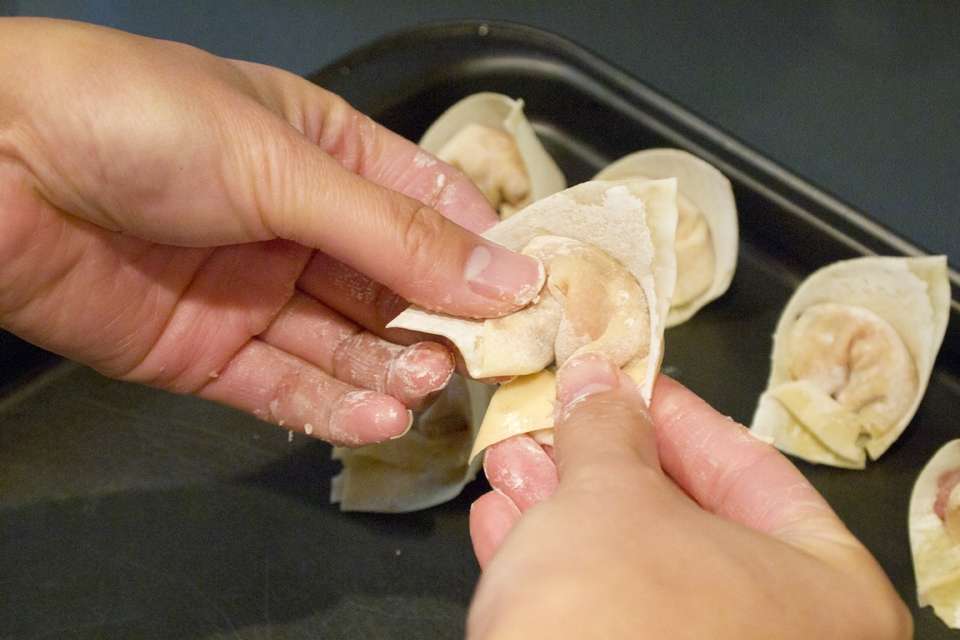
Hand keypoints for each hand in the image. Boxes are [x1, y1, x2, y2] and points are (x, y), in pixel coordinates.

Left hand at [0, 18, 542, 444]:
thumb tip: (508, 274)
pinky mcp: (209, 352)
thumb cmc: (135, 120)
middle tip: (485, 354)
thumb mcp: (285, 165)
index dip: (483, 248)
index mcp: (323, 150)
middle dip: (441, 321)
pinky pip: (288, 387)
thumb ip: (397, 234)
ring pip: (348, 343)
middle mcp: (296, 222)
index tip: (533, 292)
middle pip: (395, 284)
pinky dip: (335, 406)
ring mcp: (254, 291)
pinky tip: (379, 417)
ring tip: (428, 385)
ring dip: (393, 370)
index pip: (428, 205)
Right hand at [467, 353, 911, 638]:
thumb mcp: (611, 497)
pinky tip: (501, 524)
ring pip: (630, 567)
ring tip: (513, 459)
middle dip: (601, 461)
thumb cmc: (621, 616)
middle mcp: (780, 639)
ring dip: (560, 507)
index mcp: (826, 593)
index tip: (627, 380)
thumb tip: (598, 383)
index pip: (752, 469)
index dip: (677, 414)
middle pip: (683, 518)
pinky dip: (550, 565)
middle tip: (560, 416)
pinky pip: (600, 612)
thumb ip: (609, 430)